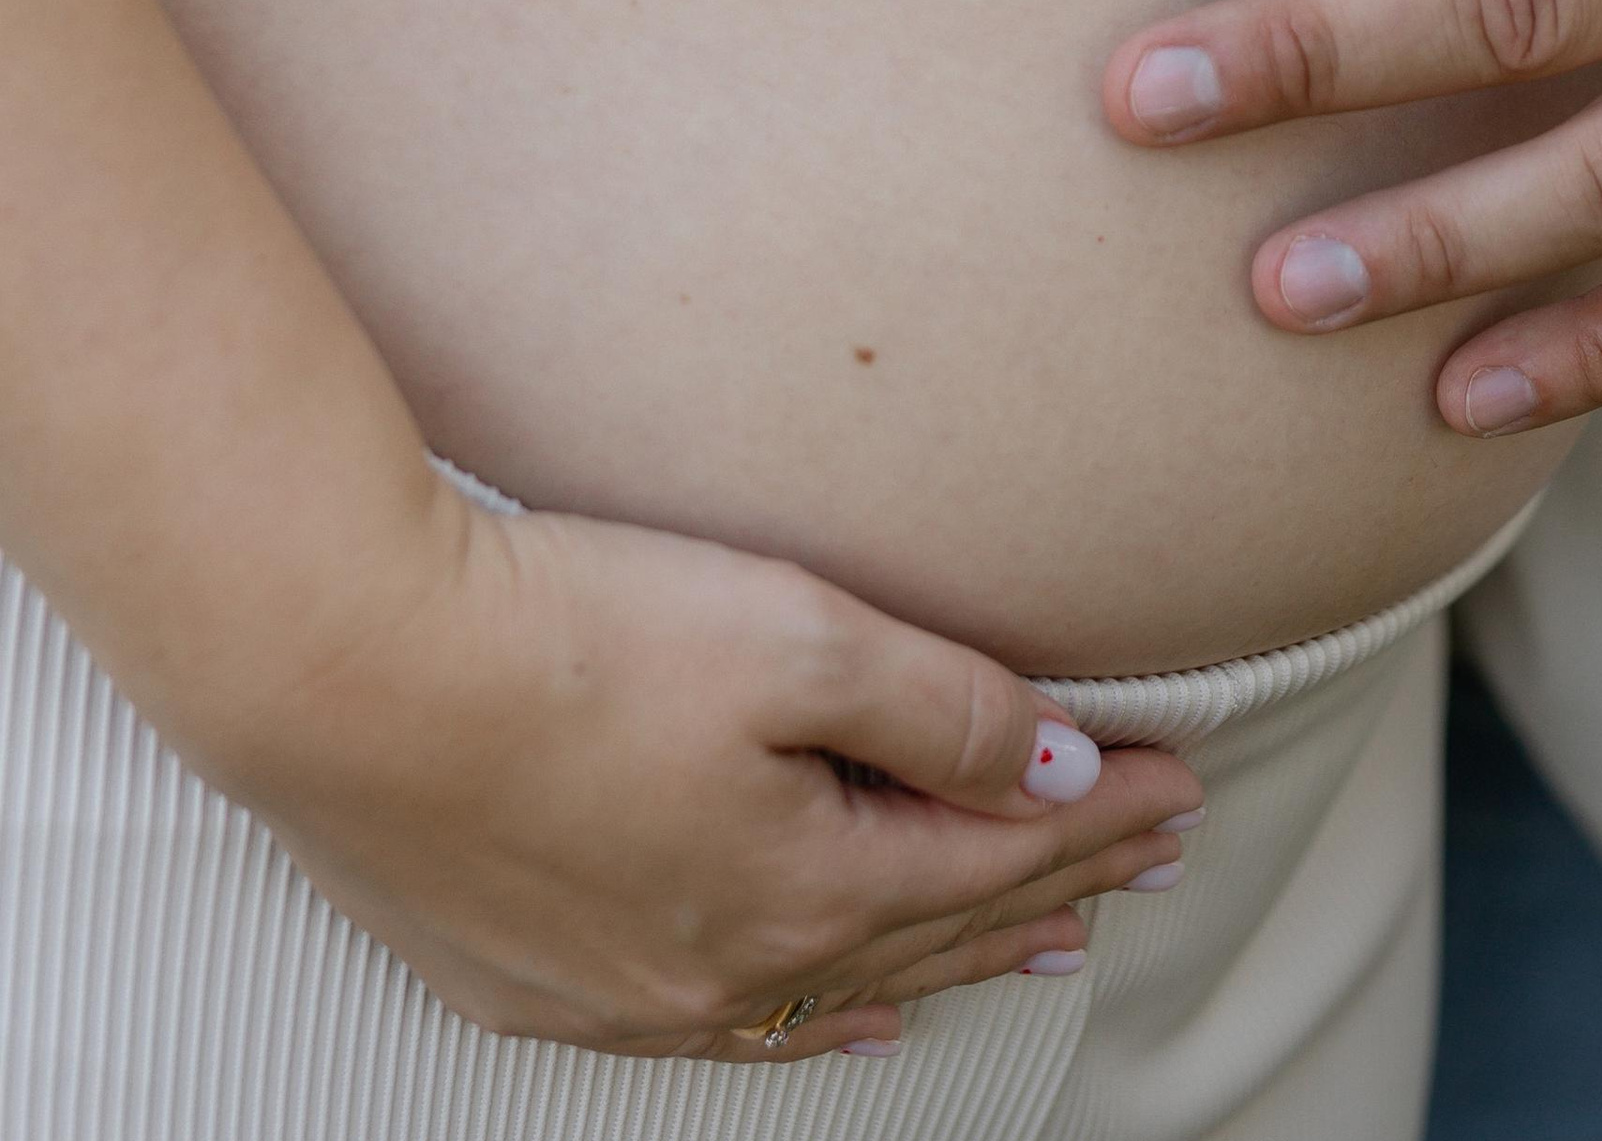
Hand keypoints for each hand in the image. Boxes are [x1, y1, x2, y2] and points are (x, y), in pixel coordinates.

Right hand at [204, 483, 1201, 1063]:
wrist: (352, 673)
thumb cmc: (578, 638)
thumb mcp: (800, 639)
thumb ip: (944, 710)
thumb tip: (1057, 769)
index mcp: (810, 882)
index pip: (1004, 851)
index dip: (1104, 816)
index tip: (1183, 784)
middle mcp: (734, 963)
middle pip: (941, 921)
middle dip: (1060, 882)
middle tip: (1152, 857)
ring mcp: (634, 987)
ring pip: (850, 982)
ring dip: (960, 954)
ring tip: (1052, 945)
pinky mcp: (544, 977)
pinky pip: (731, 1029)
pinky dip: (821, 1019)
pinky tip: (854, 1020)